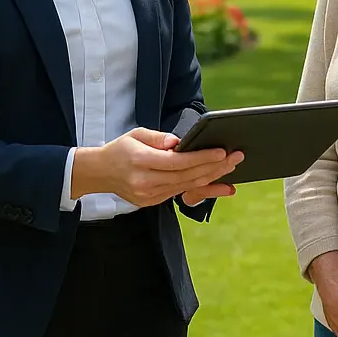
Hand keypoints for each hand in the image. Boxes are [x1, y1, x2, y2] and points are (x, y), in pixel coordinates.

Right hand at [72, 128, 242, 207]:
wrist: (101, 173)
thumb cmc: (121, 149)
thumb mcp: (136, 134)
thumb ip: (157, 137)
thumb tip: (178, 142)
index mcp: (140, 161)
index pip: (177, 162)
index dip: (201, 157)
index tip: (221, 151)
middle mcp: (146, 182)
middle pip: (187, 176)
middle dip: (214, 167)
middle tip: (236, 157)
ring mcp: (150, 195)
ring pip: (187, 186)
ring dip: (212, 177)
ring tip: (232, 167)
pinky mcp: (153, 202)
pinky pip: (182, 194)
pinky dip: (203, 188)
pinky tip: (221, 185)